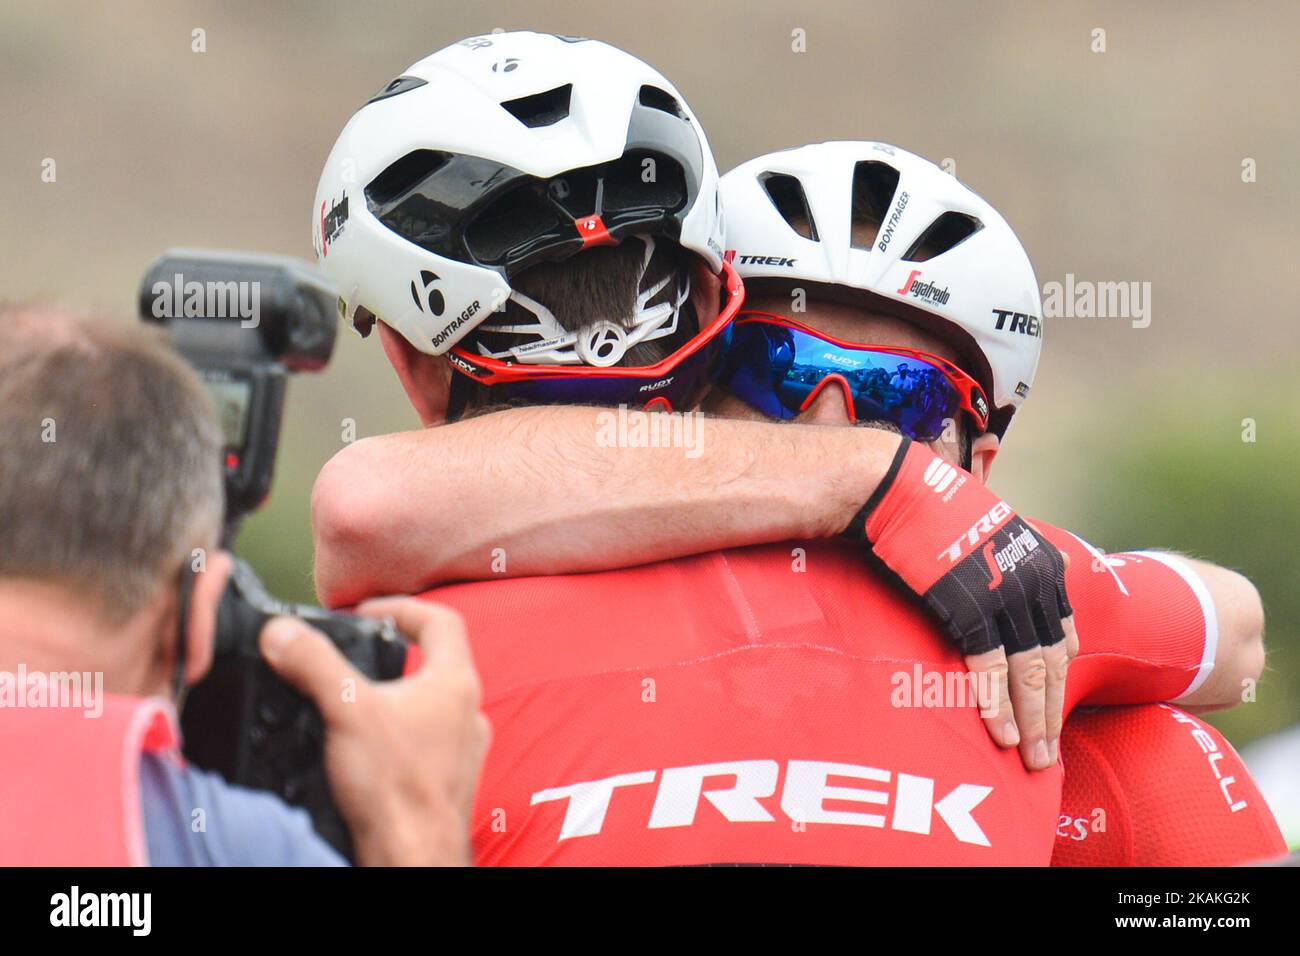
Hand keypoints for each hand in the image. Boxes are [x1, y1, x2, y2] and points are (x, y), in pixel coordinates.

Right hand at [259, 598, 489, 865]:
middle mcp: (469, 712)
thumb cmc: (396, 789)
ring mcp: (464, 749)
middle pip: (437, 661)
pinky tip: (371, 750)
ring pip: (433, 705)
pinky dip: (401, 735)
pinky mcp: (451, 780)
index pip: (440, 620)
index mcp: (455, 682)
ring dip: (398, 695)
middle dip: (394, 652)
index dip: (401, 607)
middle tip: (358, 654)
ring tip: (358, 701)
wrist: (413, 856)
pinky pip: (429, 743)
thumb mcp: (345, 712)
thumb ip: (313, 664)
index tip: (367, 613)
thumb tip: (282, 632)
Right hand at [843, 438, 1075, 770]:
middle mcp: (1035, 582)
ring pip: (1029, 673)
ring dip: (1031, 721)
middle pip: (1052, 664)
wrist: (900, 491)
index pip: (1063, 638)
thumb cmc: (936, 511)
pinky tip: (999, 734)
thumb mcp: (995, 528)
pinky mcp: (971, 606)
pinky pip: (989, 667)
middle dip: (1051, 715)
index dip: (1060, 682)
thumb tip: (1054, 561)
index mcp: (1043, 565)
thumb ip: (1023, 556)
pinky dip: (995, 704)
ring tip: (1031, 759)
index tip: (1052, 714)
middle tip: (1049, 757)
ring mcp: (1005, 595)